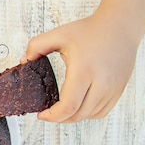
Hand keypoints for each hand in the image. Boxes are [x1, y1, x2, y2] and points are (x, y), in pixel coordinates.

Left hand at [22, 8, 139, 122]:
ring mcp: (112, 88)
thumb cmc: (90, 30)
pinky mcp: (118, 90)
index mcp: (83, 71)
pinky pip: (101, 112)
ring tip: (62, 108)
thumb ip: (36, 46)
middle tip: (49, 112)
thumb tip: (24, 61)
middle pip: (77, 115)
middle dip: (59, 118)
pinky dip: (87, 114)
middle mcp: (101, 82)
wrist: (120, 25)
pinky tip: (78, 105)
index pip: (68, 106)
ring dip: (73, 116)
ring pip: (89, 116)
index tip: (42, 114)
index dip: (53, 116)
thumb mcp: (59, 34)